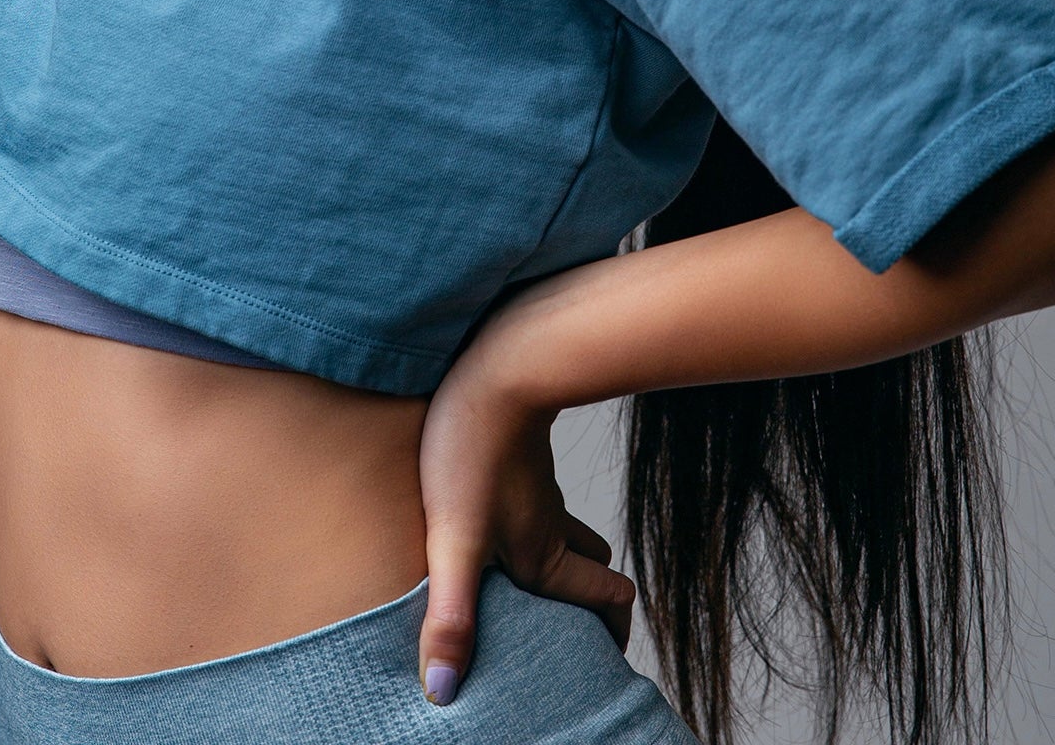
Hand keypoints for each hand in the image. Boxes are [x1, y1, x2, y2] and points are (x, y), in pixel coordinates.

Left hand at [413, 323, 634, 706]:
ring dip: (571, 557)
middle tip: (587, 628)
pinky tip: (510, 514)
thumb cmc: (471, 449)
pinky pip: (545, 498)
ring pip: (570, 530)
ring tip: (552, 582)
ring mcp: (539, 486)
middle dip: (594, 600)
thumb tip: (444, 693)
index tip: (609, 656)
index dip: (611, 629)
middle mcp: (550, 524)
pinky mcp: (521, 453)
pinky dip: (543, 519)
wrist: (494, 362)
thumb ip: (451, 616)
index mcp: (543, 556)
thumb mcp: (453, 539)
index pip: (603, 599)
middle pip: (591, 569)